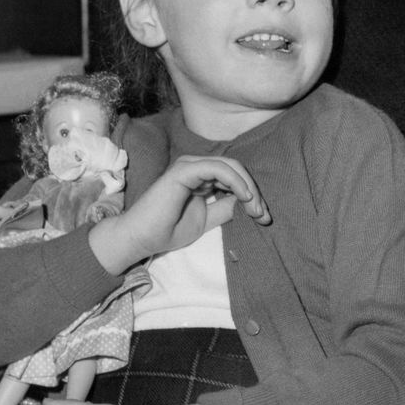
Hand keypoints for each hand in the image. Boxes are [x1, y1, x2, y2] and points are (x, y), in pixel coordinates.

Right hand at [90, 154, 268, 272]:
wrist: (140, 238)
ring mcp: (190, 166)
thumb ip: (226, 208)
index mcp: (202, 177)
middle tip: (264, 215)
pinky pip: (217, 168)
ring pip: (231, 167)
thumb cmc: (167, 230)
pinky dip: (235, 181)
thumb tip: (249, 202)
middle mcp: (197, 167)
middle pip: (237, 170)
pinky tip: (245, 197)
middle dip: (254, 192)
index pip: (236, 178)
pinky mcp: (184, 169)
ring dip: (249, 188)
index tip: (264, 218)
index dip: (253, 195)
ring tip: (256, 209)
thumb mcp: (207, 219)